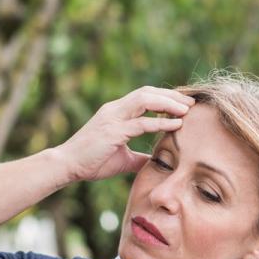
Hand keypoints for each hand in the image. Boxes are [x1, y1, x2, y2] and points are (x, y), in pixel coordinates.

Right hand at [53, 86, 194, 182]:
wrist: (67, 166)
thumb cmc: (91, 162)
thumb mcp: (122, 159)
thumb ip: (139, 157)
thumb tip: (156, 162)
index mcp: (116, 112)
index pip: (144, 96)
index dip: (165, 97)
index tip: (184, 104)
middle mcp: (115, 110)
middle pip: (148, 92)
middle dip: (171, 96)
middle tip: (192, 102)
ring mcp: (113, 118)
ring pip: (145, 100)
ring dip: (168, 103)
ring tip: (187, 109)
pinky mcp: (113, 131)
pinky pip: (141, 123)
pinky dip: (160, 122)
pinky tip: (176, 124)